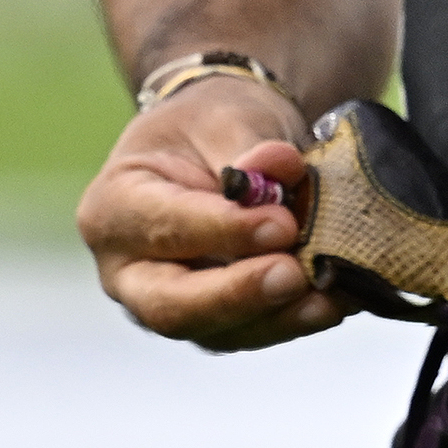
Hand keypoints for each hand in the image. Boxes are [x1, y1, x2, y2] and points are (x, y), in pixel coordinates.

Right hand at [77, 74, 347, 349]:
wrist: (220, 142)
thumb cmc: (211, 124)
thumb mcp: (224, 114)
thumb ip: (248, 144)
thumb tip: (279, 169)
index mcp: (113, 207)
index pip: (163, 228)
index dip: (223, 231)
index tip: (280, 223)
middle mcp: (128, 270)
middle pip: (172, 305)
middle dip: (237, 295)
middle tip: (294, 275)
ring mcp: (168, 303)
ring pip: (216, 331)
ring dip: (276, 316)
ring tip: (329, 293)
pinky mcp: (212, 321)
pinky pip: (249, 332)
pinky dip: (293, 319)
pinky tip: (334, 300)